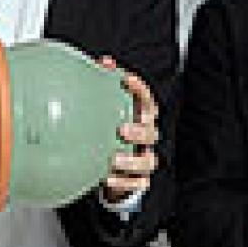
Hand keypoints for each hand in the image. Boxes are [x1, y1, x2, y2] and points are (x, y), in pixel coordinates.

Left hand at [99, 58, 159, 203]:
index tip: (125, 78)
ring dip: (131, 160)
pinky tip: (107, 180)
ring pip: (146, 161)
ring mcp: (145, 160)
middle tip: (122, 130)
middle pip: (151, 133)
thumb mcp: (106, 113)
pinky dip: (122, 182)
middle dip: (139, 131)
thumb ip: (102, 89)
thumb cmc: (112, 135)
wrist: (116, 168)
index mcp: (141, 119)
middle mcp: (147, 139)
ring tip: (113, 160)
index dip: (139, 89)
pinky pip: (135, 183)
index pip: (146, 101)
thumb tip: (96, 63)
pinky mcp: (139, 181)